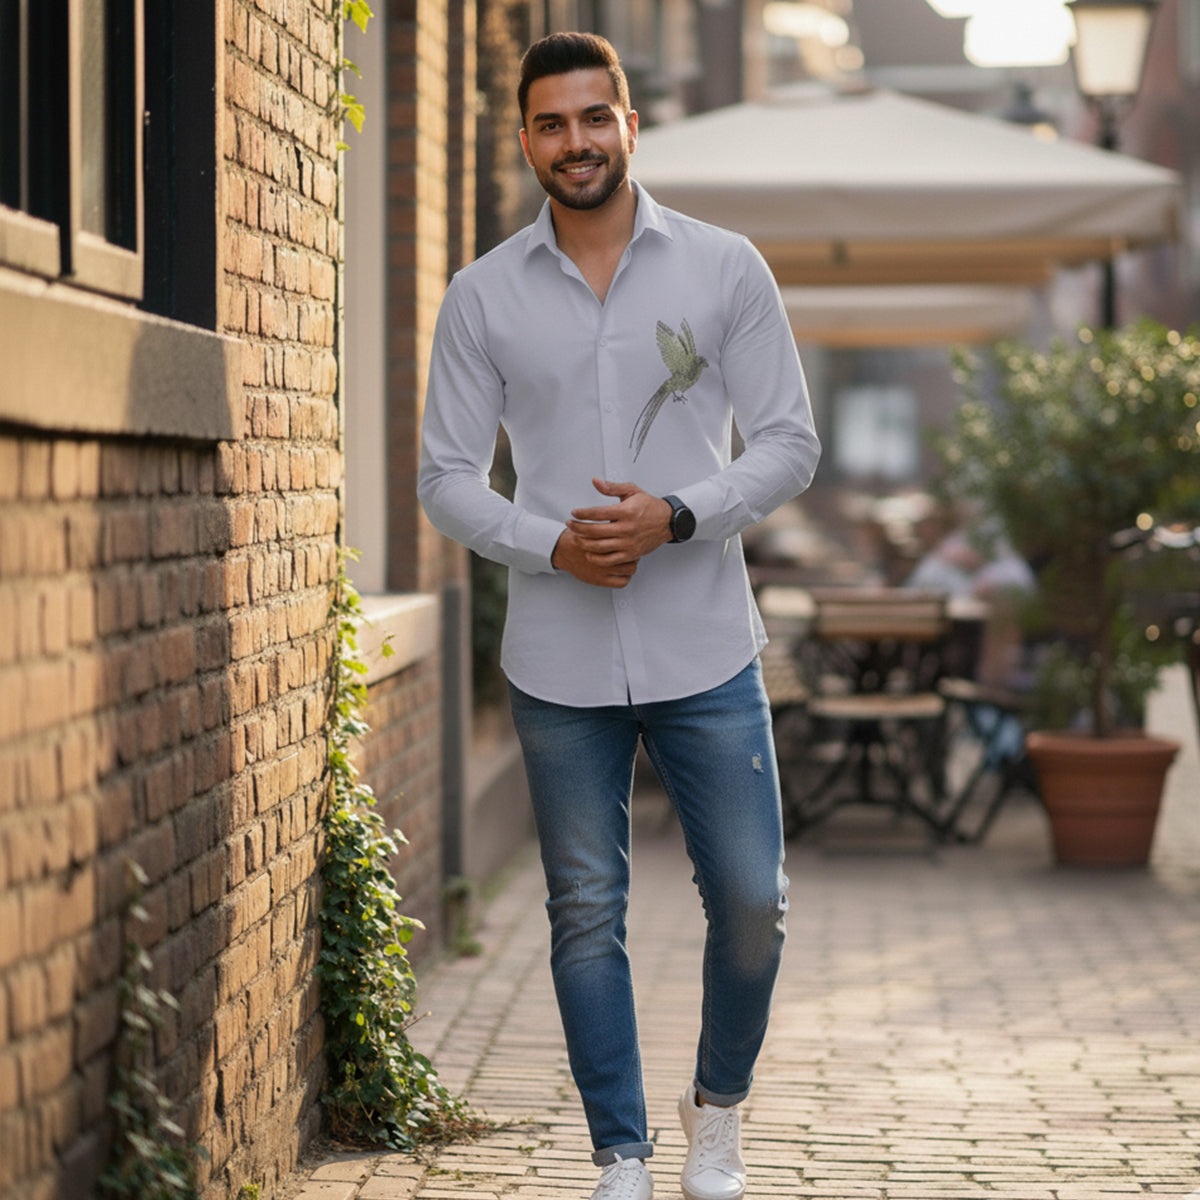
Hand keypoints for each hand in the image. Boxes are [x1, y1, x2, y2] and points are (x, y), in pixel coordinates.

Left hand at [552, 479, 673, 587]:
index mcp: (626, 511)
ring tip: (577, 538)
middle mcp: (627, 528)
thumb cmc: (650, 506)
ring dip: (584, 543)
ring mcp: (629, 543)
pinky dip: (596, 558)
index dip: (582, 513)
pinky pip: (609, 560)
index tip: (574, 513)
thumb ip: (611, 487)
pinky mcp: (631, 554)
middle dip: (578, 528)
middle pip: (595, 531)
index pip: (598, 513)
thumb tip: (595, 481)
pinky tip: (589, 552)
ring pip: (600, 547)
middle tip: (570, 525)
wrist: (668, 522)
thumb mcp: (632, 491)